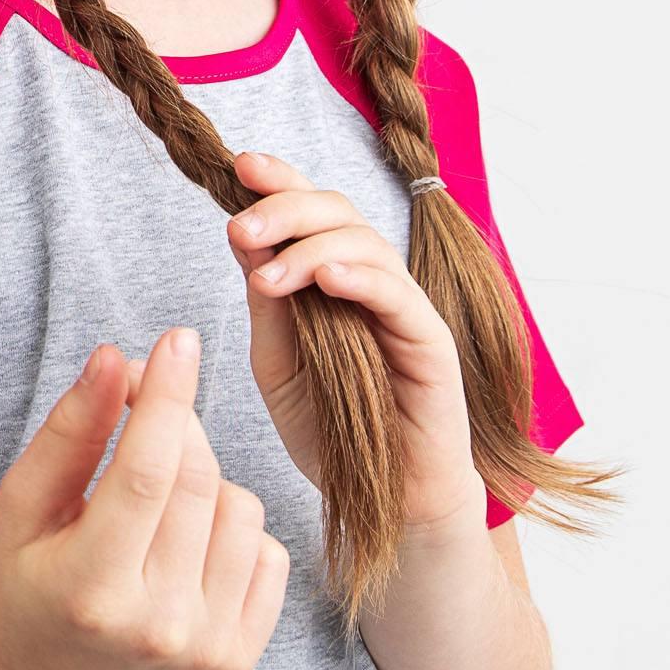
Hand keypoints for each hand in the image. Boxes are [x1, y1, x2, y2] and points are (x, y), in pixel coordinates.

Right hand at [0, 329, 288, 669]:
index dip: (166, 396)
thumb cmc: (19, 584)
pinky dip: (230, 525)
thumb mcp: (20, 503)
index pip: (147, 471)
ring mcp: (208, 649)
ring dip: (202, 477)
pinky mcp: (241, 659)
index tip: (177, 338)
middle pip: (197, 478)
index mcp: (92, 588)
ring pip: (240, 505)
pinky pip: (267, 549)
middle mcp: (159, 626)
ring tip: (151, 500)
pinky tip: (183, 541)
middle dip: (174, 418)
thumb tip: (116, 358)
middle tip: (138, 403)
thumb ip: (70, 430)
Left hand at [227, 150, 482, 531]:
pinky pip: (399, 296)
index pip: (310, 211)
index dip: (280, 180)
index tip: (239, 165)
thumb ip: (266, 305)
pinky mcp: (431, 345)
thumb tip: (241, 236)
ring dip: (309, 246)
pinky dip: (360, 278)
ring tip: (267, 272)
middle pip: (337, 212)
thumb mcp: (277, 363)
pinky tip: (326, 278)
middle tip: (238, 227)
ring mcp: (403, 311)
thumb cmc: (330, 432)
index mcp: (330, 280)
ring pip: (366, 243)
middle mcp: (370, 284)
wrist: (383, 504)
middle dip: (284, 208)